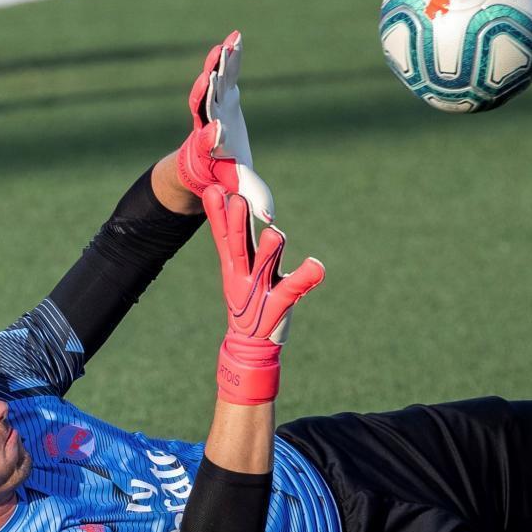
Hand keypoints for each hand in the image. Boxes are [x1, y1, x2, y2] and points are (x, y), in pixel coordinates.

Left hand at [177, 31, 275, 221]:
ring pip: (210, 84)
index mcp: (208, 150)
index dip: (211, 136)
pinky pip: (224, 73)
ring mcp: (211, 106)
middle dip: (206, 93)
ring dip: (216, 66)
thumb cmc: (223, 176)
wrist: (204, 161)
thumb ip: (252, 196)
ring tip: (224, 47)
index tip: (216, 131)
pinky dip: (230, 57)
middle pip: (202, 106)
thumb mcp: (238, 188)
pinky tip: (237, 37)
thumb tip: (271, 217)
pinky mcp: (219, 93)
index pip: (206, 142)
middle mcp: (205, 124)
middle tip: (208, 79)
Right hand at [203, 186, 323, 404]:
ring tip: (277, 233)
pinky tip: (318, 264)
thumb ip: (232, 236)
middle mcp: (244, 274)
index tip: (213, 189)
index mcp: (235, 263)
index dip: (217, 214)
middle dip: (238, 225)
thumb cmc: (248, 297)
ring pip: (264, 266)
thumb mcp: (236, 268)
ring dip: (270, 252)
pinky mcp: (278, 303)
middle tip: (237, 200)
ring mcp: (260, 290)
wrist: (249, 341)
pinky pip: (293, 289)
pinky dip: (305, 277)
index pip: (223, 234)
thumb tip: (220, 198)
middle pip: (239, 246)